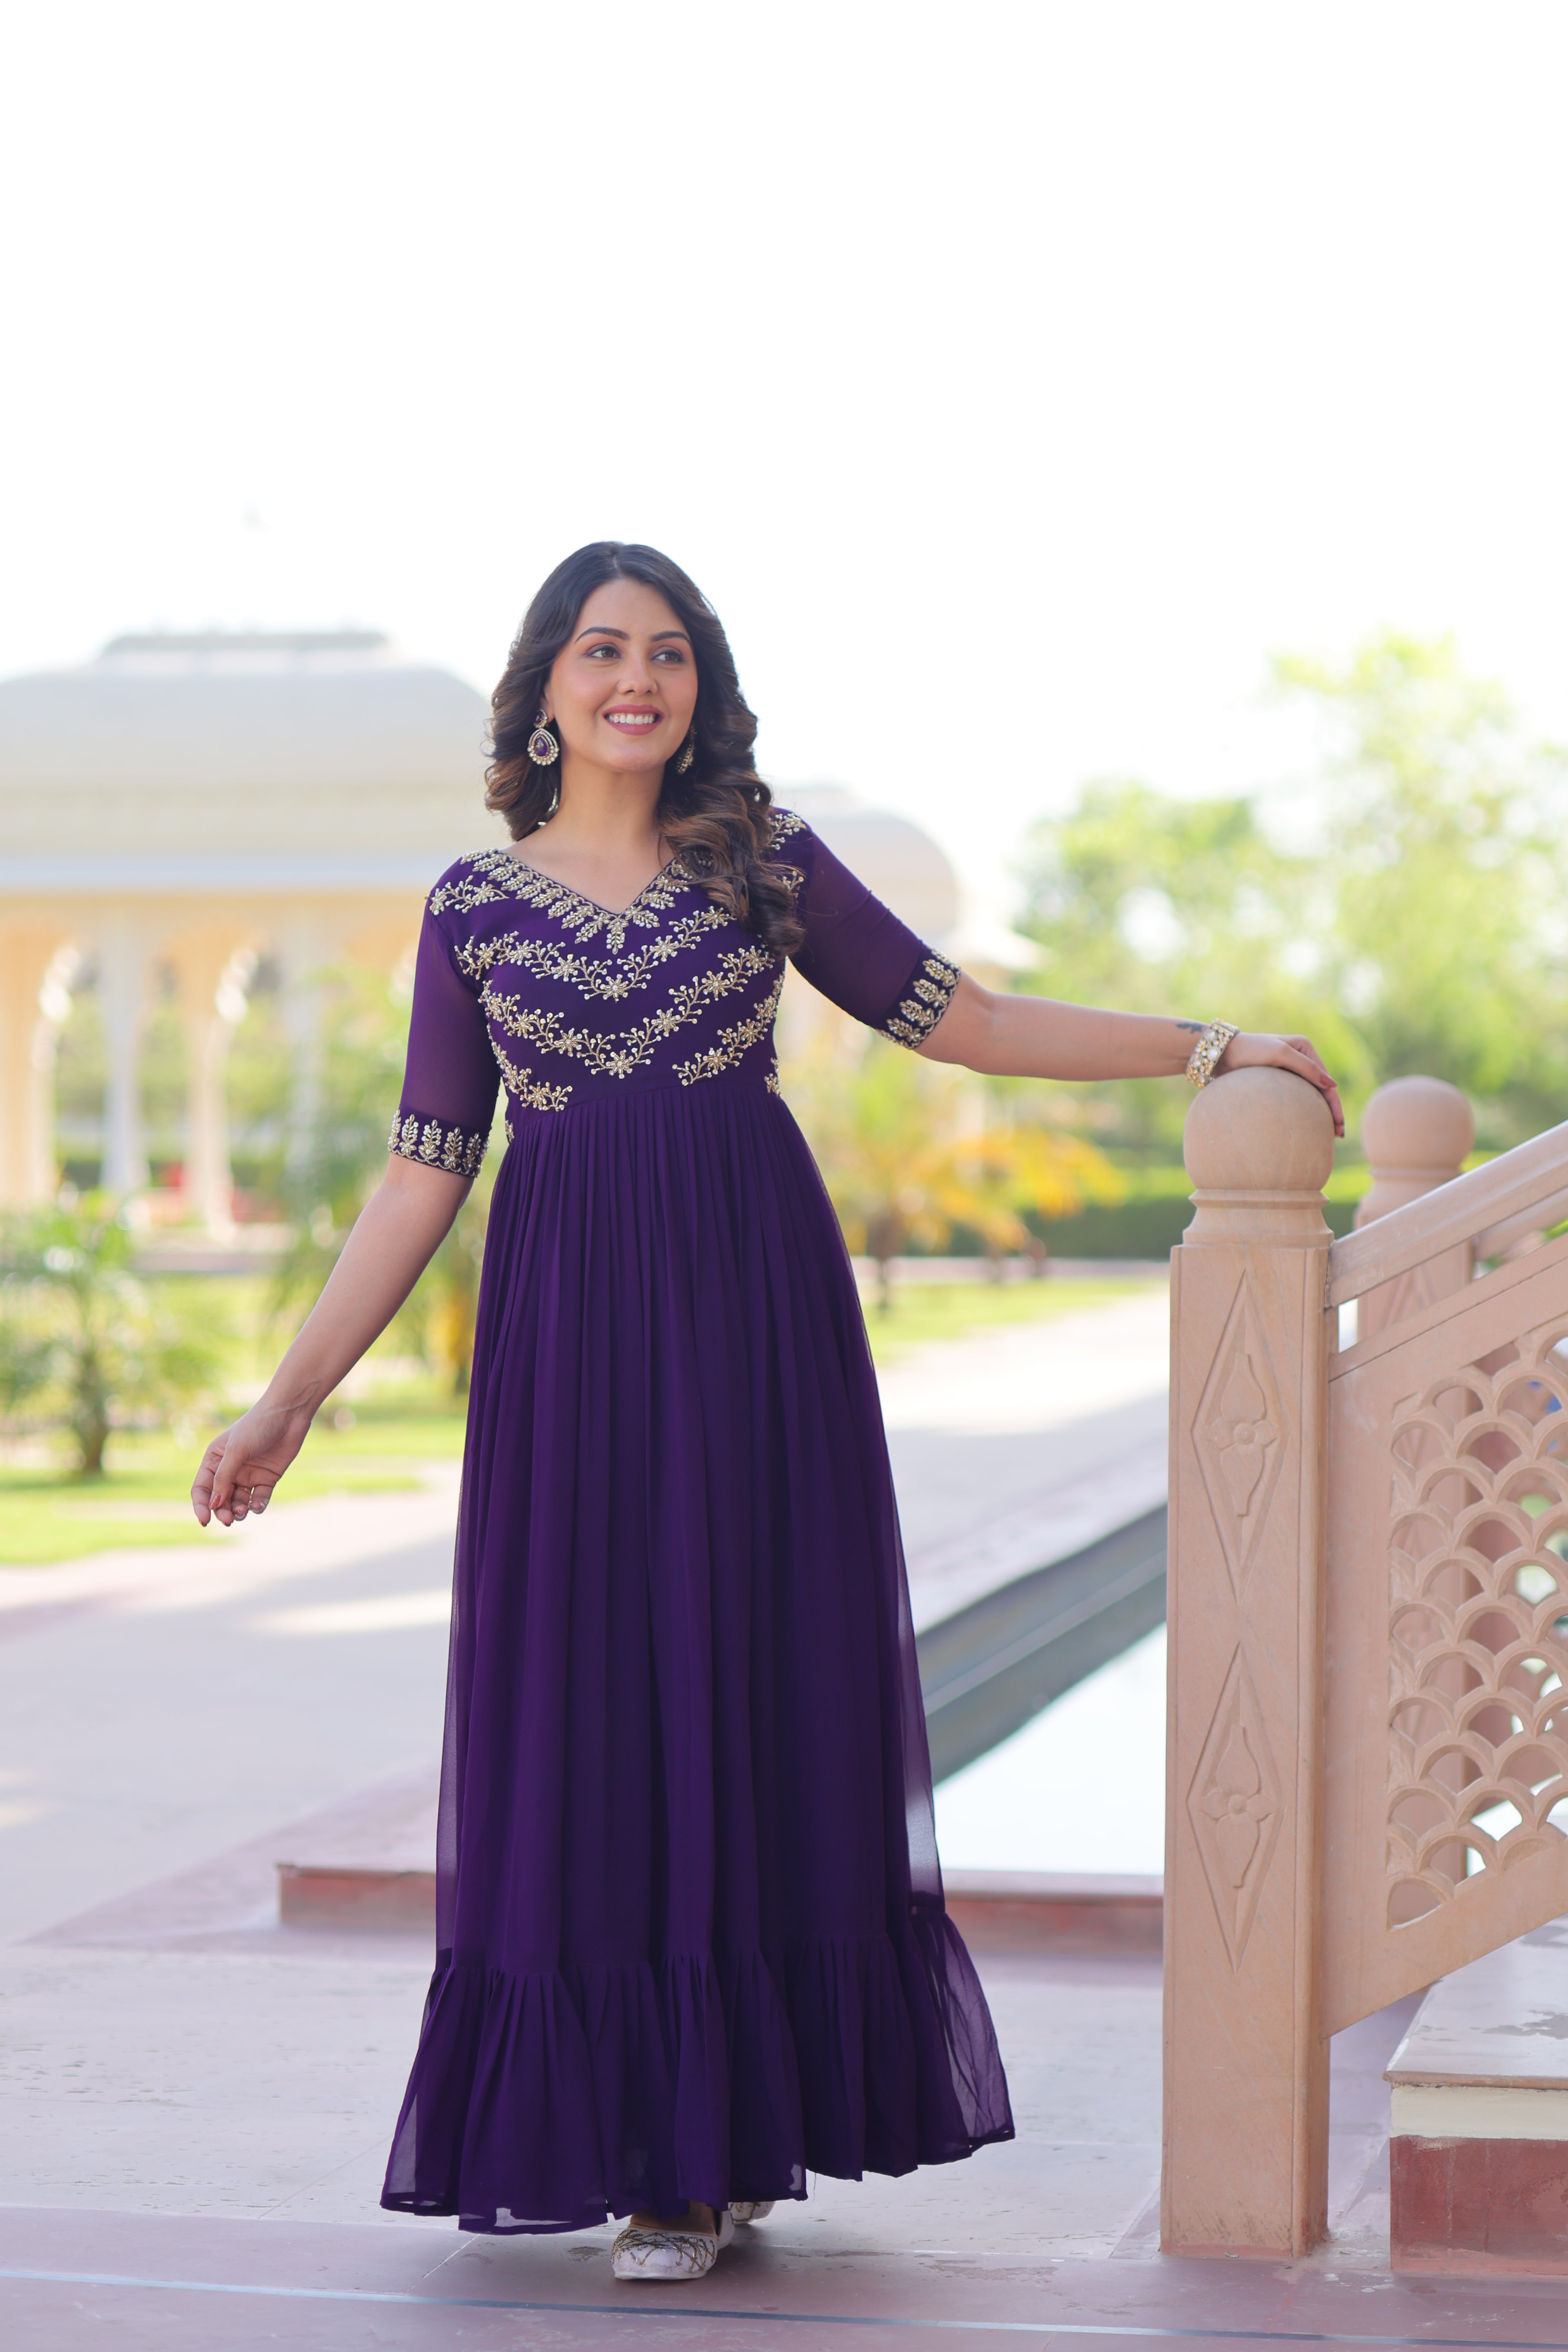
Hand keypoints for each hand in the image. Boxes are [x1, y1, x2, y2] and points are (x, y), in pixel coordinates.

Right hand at [191, 1400, 312, 1527]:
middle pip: (220, 1499)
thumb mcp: (236, 1451)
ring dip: (238, 1511)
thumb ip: (223, 1478)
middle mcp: (230, 1469)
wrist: (288, 1414)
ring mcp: (249, 1475)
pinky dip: (257, 1505)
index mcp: (214, 1460)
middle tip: (229, 1519)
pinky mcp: (267, 1478)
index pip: (202, 1488)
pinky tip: (257, 1505)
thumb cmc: (257, 1426)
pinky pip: (259, 1498)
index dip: (202, 1505)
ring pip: (238, 1502)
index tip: (206, 1520)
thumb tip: (214, 1504)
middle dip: (222, 1511)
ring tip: (242, 1512)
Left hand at [1216, 1031, 1344, 1139]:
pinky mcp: (1277, 1079)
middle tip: (1338, 1135)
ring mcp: (1289, 1069)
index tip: (1339, 1125)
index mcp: (1305, 1047)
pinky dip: (1305, 1110)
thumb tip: (1333, 1085)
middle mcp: (1300, 1057)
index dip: (1335, 1103)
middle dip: (1333, 1111)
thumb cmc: (1250, 1051)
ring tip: (1328, 1134)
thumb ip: (1306, 1067)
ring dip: (1321, 1113)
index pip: (1327, 1080)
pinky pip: (1296, 1097)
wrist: (1221, 1054)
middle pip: (1322, 1088)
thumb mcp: (1279, 1055)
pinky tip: (1307, 1125)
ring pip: (1311, 1094)